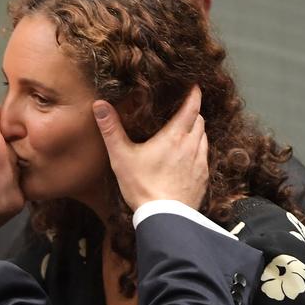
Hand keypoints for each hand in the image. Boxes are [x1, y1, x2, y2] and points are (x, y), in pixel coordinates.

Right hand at [93, 86, 207, 210]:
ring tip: (186, 132)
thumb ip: (111, 129)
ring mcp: (200, 163)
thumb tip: (99, 105)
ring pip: (204, 138)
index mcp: (175, 136)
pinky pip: (204, 158)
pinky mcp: (203, 178)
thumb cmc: (142, 186)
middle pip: (199, 121)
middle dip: (193, 113)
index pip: (191, 108)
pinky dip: (198, 151)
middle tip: (185, 110)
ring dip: (197, 132)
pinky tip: (187, 158)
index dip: (194, 95)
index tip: (194, 86)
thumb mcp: (121, 156)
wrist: (165, 217)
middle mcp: (192, 146)